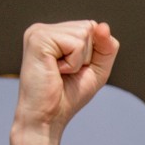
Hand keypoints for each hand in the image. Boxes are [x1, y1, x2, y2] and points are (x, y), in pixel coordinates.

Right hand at [13, 20, 119, 135]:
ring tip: (60, 73)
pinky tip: (56, 72)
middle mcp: (44, 29)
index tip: (74, 71)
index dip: (94, 53)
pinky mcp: (38, 39)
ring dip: (79, 61)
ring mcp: (38, 31)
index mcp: (54, 34)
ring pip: (84, 34)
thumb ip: (106, 47)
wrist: (47, 118)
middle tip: (66, 74)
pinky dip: (73, 64)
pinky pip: (76, 44)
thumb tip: (103, 25)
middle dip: (87, 56)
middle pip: (90, 28)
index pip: (92, 28)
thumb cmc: (68, 97)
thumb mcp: (96, 70)